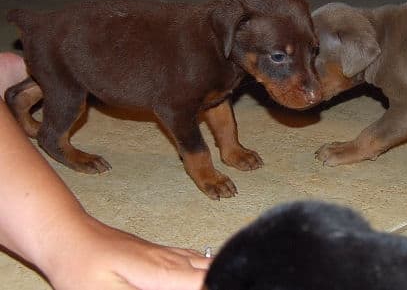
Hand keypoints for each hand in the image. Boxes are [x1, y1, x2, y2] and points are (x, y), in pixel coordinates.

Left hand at [43, 215, 211, 289]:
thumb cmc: (81, 268)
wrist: (69, 236)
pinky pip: (194, 260)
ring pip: (205, 263)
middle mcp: (171, 259)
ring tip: (216, 282)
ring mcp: (167, 253)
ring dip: (212, 275)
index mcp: (162, 272)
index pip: (206, 281)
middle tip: (222, 285)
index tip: (222, 286)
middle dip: (219, 280)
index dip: (218, 285)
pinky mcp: (160, 254)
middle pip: (212, 270)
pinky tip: (202, 276)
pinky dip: (203, 270)